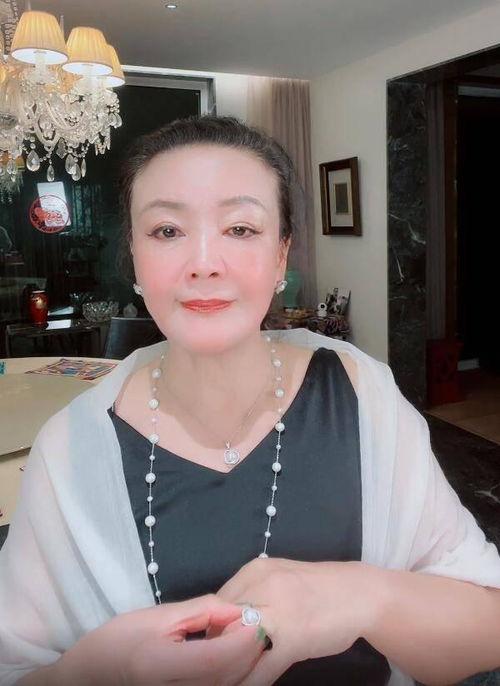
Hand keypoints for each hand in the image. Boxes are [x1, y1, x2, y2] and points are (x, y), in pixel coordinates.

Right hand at [51, 594, 265, 685]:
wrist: (96, 673)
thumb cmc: (122, 638)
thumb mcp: (161, 616)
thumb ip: (202, 611)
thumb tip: (238, 611)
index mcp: (162, 665)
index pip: (217, 657)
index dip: (242, 637)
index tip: (255, 616)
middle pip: (229, 675)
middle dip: (250, 646)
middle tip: (256, 619)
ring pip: (230, 684)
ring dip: (246, 659)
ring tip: (245, 632)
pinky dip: (234, 669)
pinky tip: (232, 650)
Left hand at [214, 557, 381, 685]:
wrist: (359, 593)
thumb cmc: (317, 589)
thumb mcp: (278, 580)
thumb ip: (252, 595)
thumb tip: (222, 622)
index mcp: (255, 571)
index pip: (217, 603)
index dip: (210, 630)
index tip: (206, 649)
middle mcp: (263, 587)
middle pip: (222, 624)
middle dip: (213, 651)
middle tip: (207, 671)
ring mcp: (279, 612)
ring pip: (237, 647)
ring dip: (227, 670)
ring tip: (221, 680)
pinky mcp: (294, 638)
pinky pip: (263, 668)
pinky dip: (250, 682)